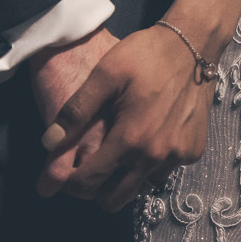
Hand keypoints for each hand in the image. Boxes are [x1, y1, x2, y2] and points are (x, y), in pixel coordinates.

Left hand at [36, 23, 215, 211]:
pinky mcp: (193, 151)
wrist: (192, 42)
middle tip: (87, 166)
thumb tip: (48, 143)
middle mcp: (155, 157)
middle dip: (94, 189)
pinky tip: (143, 138)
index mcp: (130, 139)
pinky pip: (162, 172)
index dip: (69, 183)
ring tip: (115, 150)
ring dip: (123, 177)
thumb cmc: (145, 55)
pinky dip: (148, 165)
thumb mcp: (105, 74)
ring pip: (139, 187)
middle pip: (114, 199)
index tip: (59, 176)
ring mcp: (178, 156)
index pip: (90, 182)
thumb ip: (76, 110)